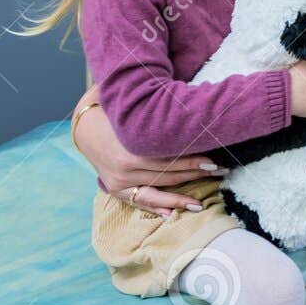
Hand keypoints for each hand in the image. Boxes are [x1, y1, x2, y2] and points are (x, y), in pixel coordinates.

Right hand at [70, 93, 225, 218]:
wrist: (85, 124)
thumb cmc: (117, 108)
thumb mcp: (133, 101)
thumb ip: (157, 99)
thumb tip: (189, 90)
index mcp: (131, 146)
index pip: (169, 156)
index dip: (193, 158)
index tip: (214, 160)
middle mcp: (125, 167)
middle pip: (167, 173)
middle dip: (195, 173)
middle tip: (220, 173)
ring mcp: (118, 180)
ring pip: (155, 191)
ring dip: (179, 198)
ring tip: (200, 204)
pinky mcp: (115, 188)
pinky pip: (138, 201)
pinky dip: (155, 207)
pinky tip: (171, 214)